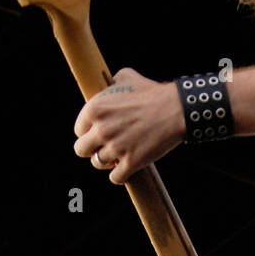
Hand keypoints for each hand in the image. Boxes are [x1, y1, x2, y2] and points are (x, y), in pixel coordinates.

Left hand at [74, 67, 185, 184]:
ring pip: (97, 164)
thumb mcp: (126, 77)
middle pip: (81, 150)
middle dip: (92, 149)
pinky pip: (115, 178)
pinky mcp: (131, 162)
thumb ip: (111, 84)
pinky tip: (126, 168)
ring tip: (118, 156)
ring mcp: (116, 148)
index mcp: (95, 109)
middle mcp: (101, 129)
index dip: (89, 133)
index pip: (79, 130)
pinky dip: (120, 175)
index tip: (99, 134)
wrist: (175, 110)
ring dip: (107, 162)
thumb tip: (108, 85)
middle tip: (104, 147)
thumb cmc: (152, 93)